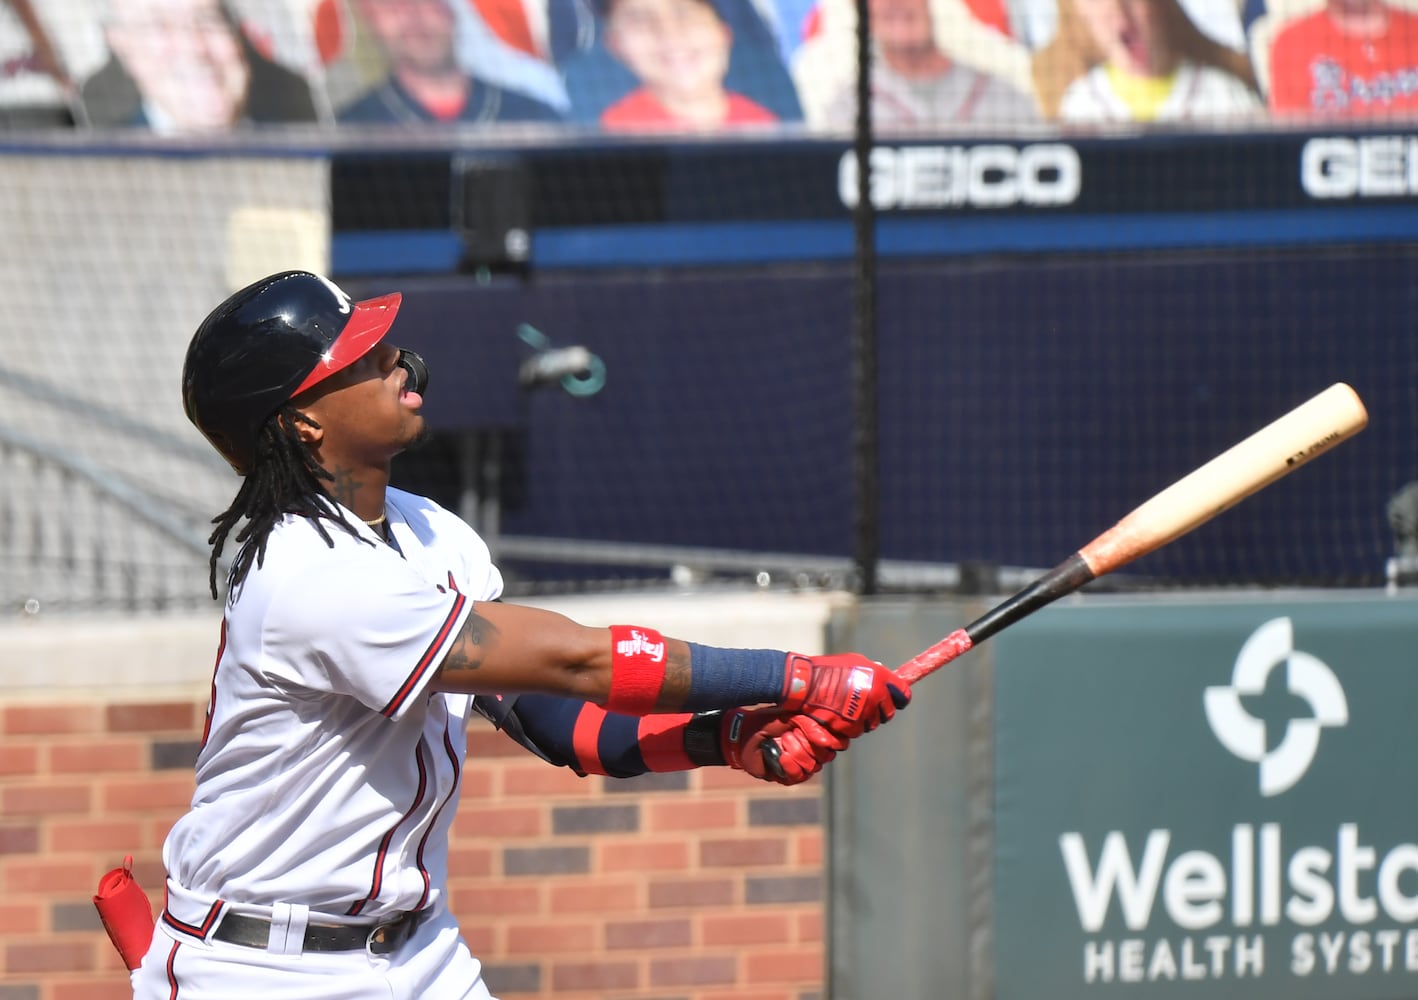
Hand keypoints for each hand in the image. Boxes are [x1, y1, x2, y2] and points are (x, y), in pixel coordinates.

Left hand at [720, 708, 846, 784]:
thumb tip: (825, 739)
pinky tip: (781, 758)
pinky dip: (791, 767)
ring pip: (812, 766)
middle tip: (789, 735)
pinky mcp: (789, 776)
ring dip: (796, 754)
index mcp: (813, 732)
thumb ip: (806, 723)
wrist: (740, 736)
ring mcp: (801, 764)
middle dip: (808, 744)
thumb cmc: (761, 723)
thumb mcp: (784, 717)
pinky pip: (799, 776)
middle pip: (825, 755)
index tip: (821, 736)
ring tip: (782, 744)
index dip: (833, 740)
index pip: (837, 741)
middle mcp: (811, 749)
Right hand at [779, 652, 911, 740]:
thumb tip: (885, 679)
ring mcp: (864, 712)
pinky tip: (840, 715)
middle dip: (881, 710)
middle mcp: (876, 695)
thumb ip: (874, 671)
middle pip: (889, 713)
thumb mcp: (856, 661)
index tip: (895, 699)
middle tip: (868, 705)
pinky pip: (857, 731)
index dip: (899, 698)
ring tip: (849, 708)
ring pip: (873, 723)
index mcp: (880, 677)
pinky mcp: (851, 726)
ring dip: (865, 718)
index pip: (904, 694)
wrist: (806, 684)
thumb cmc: (829, 669)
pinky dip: (851, 726)